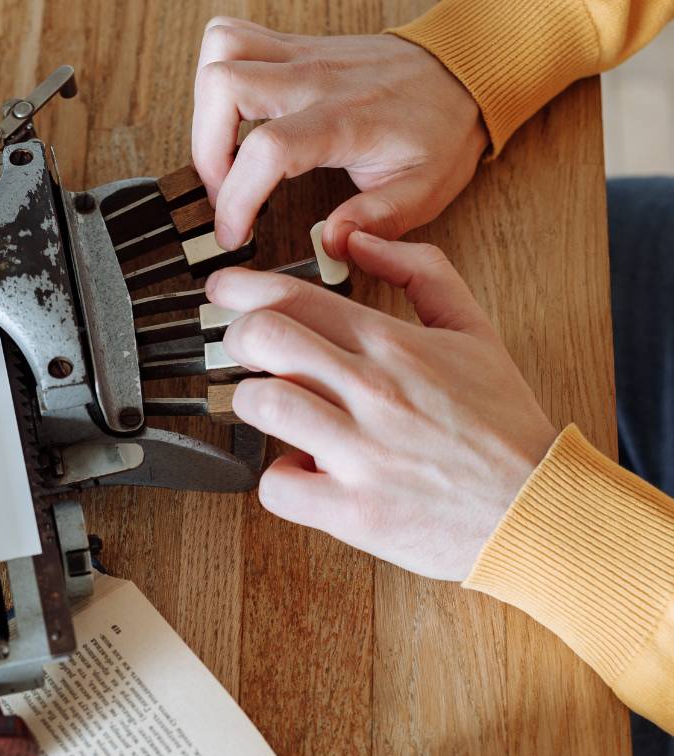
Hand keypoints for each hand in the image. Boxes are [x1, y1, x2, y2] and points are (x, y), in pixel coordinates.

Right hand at [192, 18, 488, 258]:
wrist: (464, 72)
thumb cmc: (441, 128)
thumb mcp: (423, 190)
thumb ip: (376, 220)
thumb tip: (331, 242)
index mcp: (345, 118)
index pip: (269, 149)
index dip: (237, 198)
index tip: (234, 233)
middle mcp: (316, 78)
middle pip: (224, 84)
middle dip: (206, 151)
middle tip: (224, 192)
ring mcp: (302, 57)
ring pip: (221, 50)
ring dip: (206, 110)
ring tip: (223, 157)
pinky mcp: (295, 50)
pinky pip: (234, 40)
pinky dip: (218, 82)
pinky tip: (232, 121)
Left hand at [205, 234, 557, 579]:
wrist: (537, 509)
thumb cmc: (503, 427)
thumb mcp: (477, 331)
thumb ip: (422, 272)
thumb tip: (362, 239)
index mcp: (394, 345)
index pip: (295, 296)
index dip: (242, 287)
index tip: (223, 289)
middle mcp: (372, 392)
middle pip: (264, 338)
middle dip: (236, 336)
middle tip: (239, 348)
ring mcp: (359, 452)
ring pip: (262, 403)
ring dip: (251, 402)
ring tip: (271, 409)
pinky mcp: (352, 510)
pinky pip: (277, 485)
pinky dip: (279, 479)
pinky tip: (302, 470)